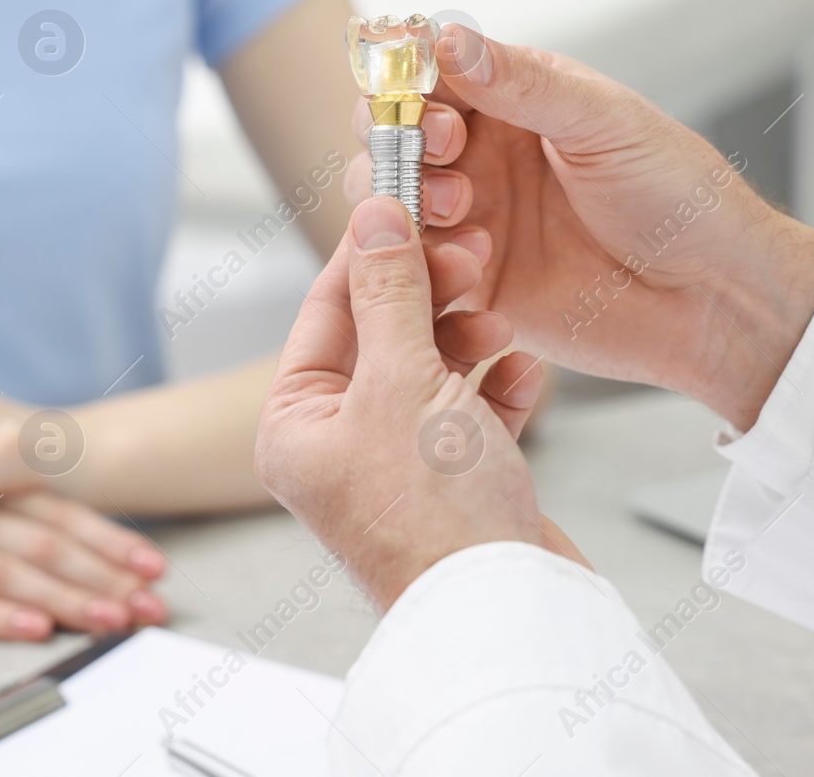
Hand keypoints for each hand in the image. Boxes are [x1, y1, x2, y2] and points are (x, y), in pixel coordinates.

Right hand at [0, 493, 164, 638]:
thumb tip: (59, 533)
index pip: (53, 507)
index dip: (106, 536)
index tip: (154, 565)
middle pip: (45, 538)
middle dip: (105, 575)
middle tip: (152, 603)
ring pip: (7, 567)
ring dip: (66, 597)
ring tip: (110, 620)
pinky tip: (31, 627)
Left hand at [257, 197, 583, 609]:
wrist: (507, 612)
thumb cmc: (437, 520)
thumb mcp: (403, 381)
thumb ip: (390, 292)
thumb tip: (373, 217)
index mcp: (295, 422)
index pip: (326, 308)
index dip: (371, 250)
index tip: (407, 201)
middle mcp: (337, 441)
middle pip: (381, 332)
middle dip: (430, 295)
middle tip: (469, 258)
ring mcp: (395, 461)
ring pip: (430, 365)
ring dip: (469, 338)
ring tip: (499, 329)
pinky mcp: (452, 478)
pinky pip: (470, 407)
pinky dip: (496, 386)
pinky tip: (519, 378)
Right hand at [351, 27, 813, 427]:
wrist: (713, 295)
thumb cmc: (678, 196)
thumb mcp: (604, 121)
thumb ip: (522, 82)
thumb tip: (447, 37)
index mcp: (513, 101)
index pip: (430, 73)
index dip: (410, 75)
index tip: (420, 86)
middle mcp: (483, 157)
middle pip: (393, 133)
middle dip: (400, 134)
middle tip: (445, 146)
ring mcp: (472, 221)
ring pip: (390, 200)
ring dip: (409, 196)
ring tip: (462, 205)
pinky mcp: (470, 285)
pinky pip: (413, 269)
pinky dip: (423, 261)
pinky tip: (475, 261)